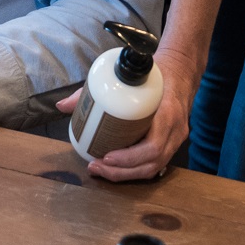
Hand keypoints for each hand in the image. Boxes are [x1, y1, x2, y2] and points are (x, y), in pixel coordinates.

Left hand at [54, 44, 199, 182]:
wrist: (182, 69)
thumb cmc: (155, 71)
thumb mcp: (127, 74)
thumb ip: (93, 88)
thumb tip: (63, 106)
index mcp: (168, 111)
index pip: (153, 145)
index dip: (130, 157)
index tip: (107, 156)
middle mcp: (176, 129)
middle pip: (152, 162)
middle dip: (122, 171)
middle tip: (96, 166)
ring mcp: (177, 138)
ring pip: (154, 167)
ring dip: (127, 174)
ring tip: (101, 170)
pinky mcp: (174, 142)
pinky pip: (156, 163)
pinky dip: (135, 169)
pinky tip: (117, 168)